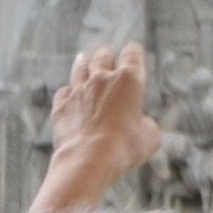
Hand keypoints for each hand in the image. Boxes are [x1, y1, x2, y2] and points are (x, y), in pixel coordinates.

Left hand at [31, 44, 165, 212]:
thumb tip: (141, 123)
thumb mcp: (150, 138)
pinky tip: (70, 95)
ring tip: (85, 58)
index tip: (134, 52)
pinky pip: (64, 91)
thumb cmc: (124, 148)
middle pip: (103, 55)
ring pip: (80, 67)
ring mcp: (78, 90)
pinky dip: (69, 92)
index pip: (133, 53)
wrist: (88, 160)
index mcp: (129, 80)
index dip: (134, 52)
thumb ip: (147, 124)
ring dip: (84, 63)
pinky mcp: (62, 105)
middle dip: (107, 54)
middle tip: (108, 54)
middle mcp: (102, 79)